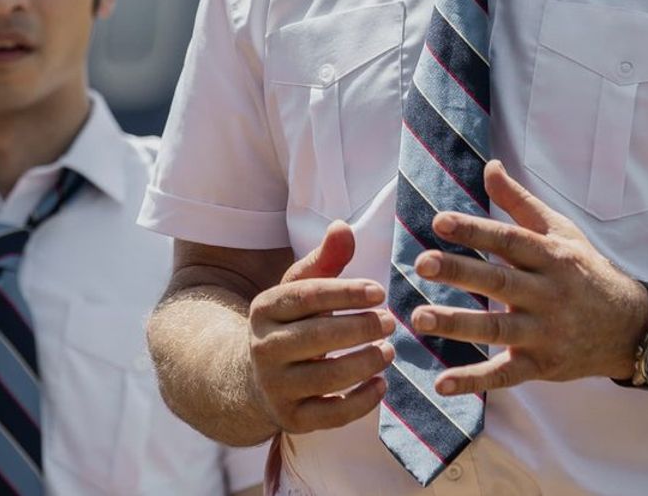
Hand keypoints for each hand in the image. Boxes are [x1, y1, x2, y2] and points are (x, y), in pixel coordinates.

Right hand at [246, 220, 394, 433]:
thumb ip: (325, 260)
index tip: (380, 292)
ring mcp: (275, 386)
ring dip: (364, 363)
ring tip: (389, 351)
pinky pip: (330, 415)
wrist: (256, 379)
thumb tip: (343, 226)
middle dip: (360, 328)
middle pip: (317, 337)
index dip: (346, 292)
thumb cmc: (292, 324)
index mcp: (264, 308)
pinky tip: (381, 385)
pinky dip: (360, 402)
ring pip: (325, 378)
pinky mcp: (291, 419)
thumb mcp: (300, 289)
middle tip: (391, 322)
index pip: (306, 296)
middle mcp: (263, 347)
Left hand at [411, 160, 647, 393]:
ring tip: (419, 318)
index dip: (475, 230)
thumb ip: (520, 203)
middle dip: (459, 272)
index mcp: (551, 257)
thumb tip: (489, 166)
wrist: (631, 328)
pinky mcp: (542, 365)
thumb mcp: (561, 232)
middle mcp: (548, 294)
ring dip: (457, 324)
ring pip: (497, 328)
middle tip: (421, 263)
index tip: (439, 221)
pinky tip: (442, 383)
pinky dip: (474, 381)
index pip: (509, 239)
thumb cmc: (586, 272)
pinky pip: (505, 374)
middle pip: (500, 281)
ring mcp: (545, 332)